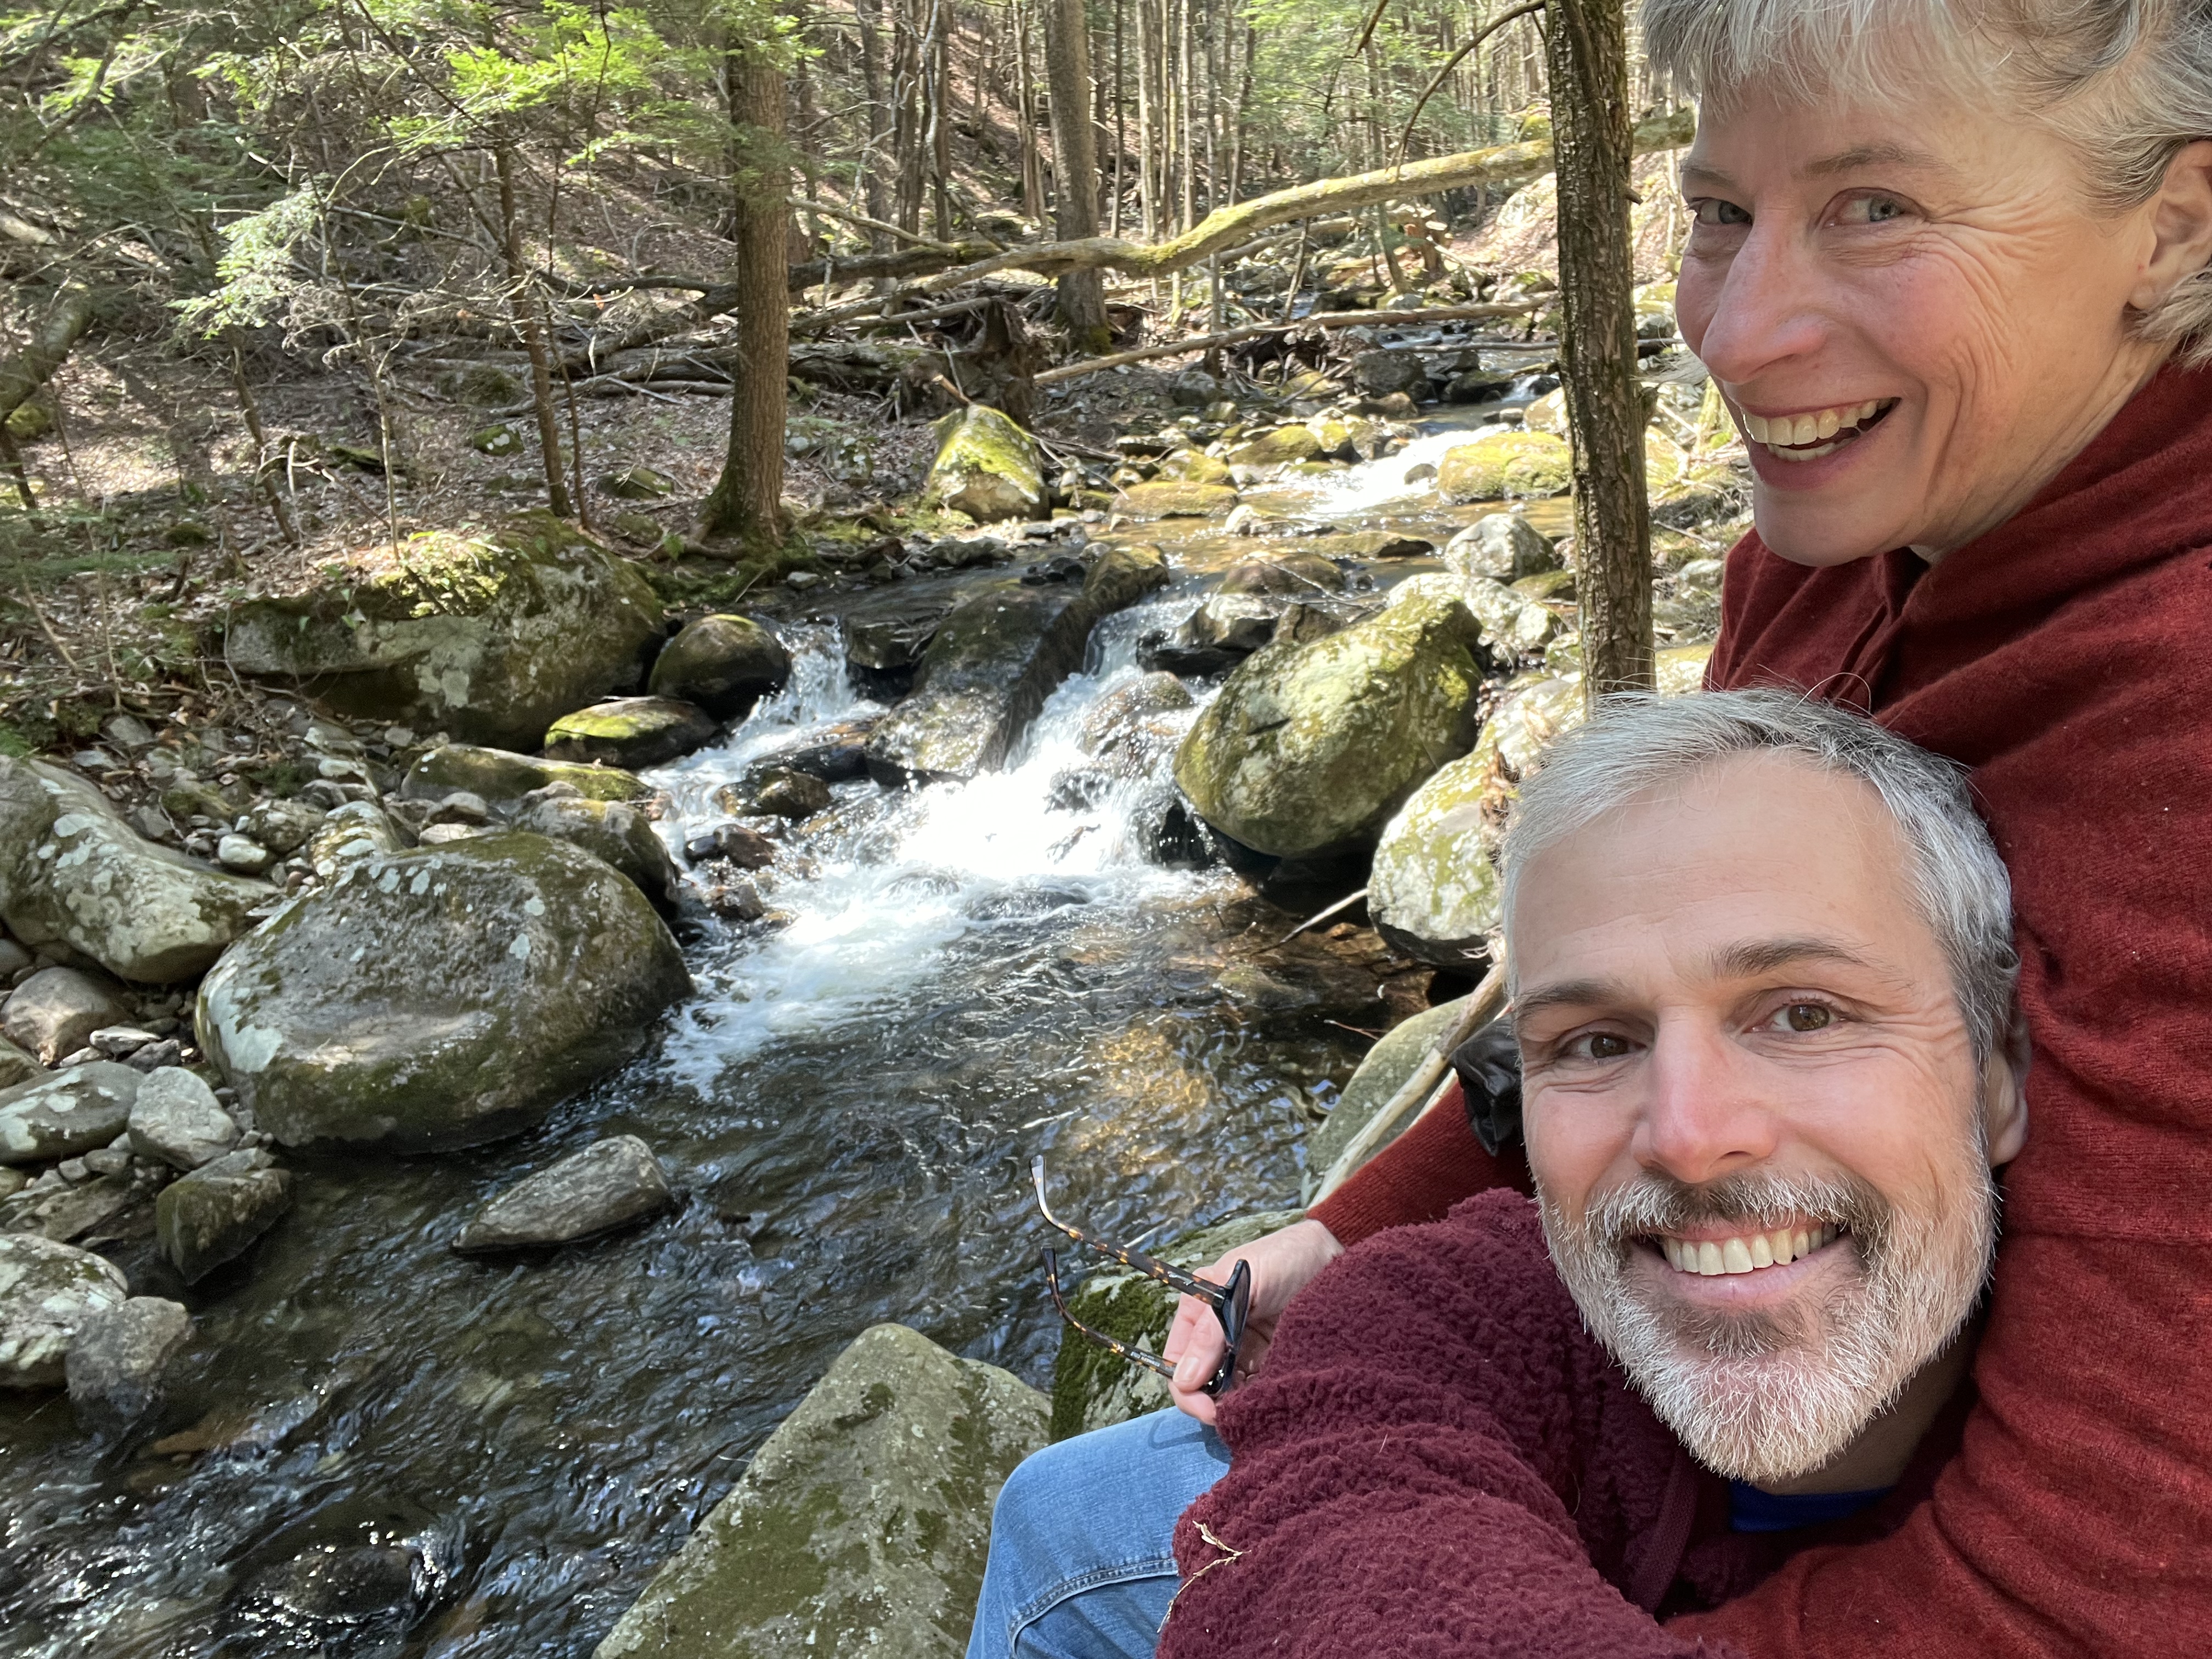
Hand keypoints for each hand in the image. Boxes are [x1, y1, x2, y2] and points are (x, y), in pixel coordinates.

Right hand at [1159, 1217, 1343, 1424]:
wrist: (1334, 1257)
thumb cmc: (1282, 1258)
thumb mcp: (1240, 1287)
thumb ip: (1210, 1331)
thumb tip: (1184, 1380)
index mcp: (1199, 1312)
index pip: (1178, 1362)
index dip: (1187, 1390)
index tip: (1208, 1409)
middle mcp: (1217, 1336)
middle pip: (1201, 1385)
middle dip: (1212, 1404)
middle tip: (1234, 1416)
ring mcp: (1246, 1351)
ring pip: (1229, 1394)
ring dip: (1239, 1405)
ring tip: (1257, 1406)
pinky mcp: (1273, 1362)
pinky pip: (1258, 1392)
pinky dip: (1261, 1400)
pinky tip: (1274, 1398)